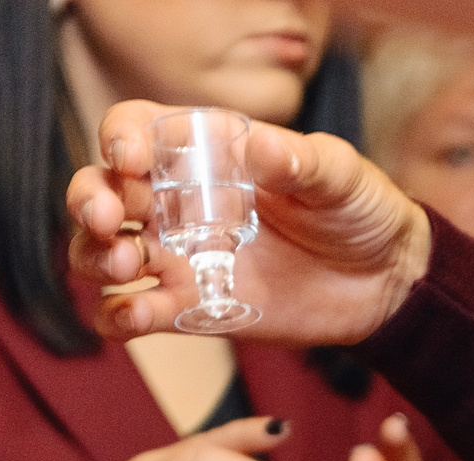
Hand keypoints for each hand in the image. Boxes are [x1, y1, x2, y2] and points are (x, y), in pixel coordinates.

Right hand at [67, 106, 432, 343]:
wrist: (383, 282)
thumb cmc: (359, 210)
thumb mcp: (339, 175)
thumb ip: (302, 162)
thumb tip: (262, 148)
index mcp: (205, 151)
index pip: (136, 130)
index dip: (119, 138)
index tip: (130, 159)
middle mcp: (179, 201)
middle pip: (102, 191)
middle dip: (90, 200)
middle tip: (112, 219)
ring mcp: (179, 257)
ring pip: (101, 253)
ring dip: (94, 256)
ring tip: (127, 266)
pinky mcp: (189, 309)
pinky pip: (130, 315)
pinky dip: (117, 317)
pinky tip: (134, 317)